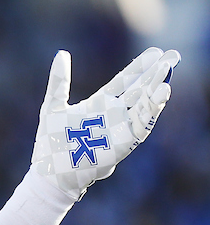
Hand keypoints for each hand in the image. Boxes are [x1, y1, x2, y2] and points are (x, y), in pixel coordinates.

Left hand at [32, 46, 179, 199]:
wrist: (53, 171)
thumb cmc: (51, 143)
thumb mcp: (53, 105)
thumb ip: (59, 80)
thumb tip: (61, 53)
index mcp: (100, 103)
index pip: (125, 80)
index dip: (140, 67)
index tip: (156, 52)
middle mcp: (115, 113)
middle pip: (141, 88)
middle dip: (157, 73)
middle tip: (173, 55)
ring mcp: (122, 126)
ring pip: (145, 103)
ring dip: (157, 87)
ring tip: (168, 69)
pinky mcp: (126, 141)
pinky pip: (144, 122)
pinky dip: (153, 108)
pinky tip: (162, 92)